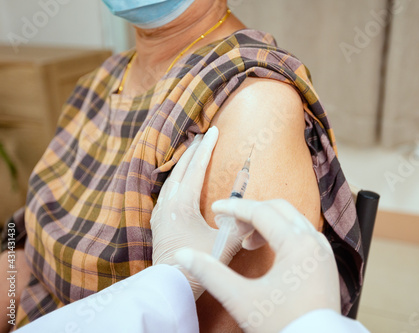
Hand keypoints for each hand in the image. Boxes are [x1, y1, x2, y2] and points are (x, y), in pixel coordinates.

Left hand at [150, 127, 241, 299]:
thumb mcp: (224, 246)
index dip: (207, 148)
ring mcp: (160, 214)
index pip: (197, 169)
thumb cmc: (198, 265)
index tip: (213, 130)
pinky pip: (166, 192)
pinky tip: (177, 183)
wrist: (170, 285)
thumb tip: (253, 213)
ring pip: (171, 180)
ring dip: (182, 165)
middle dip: (193, 151)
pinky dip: (174, 180)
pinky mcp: (158, 223)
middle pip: (181, 169)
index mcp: (183, 205)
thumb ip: (240, 227)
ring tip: (190, 154)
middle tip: (202, 136)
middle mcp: (168, 205)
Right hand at [175, 199, 340, 332]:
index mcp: (297, 244)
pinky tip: (267, 250)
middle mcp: (314, 242)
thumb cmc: (282, 325)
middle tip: (230, 227)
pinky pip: (301, 235)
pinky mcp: (324, 263)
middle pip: (279, 210)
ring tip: (246, 243)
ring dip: (267, 223)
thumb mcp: (241, 299)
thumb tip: (182, 255)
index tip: (215, 209)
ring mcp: (322, 252)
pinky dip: (282, 234)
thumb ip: (210, 273)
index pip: (262, 212)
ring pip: (292, 221)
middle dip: (252, 213)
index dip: (235, 208)